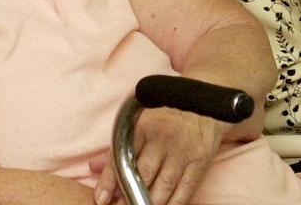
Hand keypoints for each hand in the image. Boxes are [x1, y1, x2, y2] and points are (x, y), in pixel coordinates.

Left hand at [90, 107, 230, 204]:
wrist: (206, 105)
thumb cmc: (167, 116)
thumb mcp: (141, 123)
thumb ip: (118, 146)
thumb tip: (94, 167)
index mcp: (144, 126)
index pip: (122, 157)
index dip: (109, 182)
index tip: (102, 200)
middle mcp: (164, 138)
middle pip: (142, 176)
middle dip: (128, 198)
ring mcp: (184, 150)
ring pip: (163, 188)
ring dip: (149, 204)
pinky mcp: (200, 161)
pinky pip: (184, 191)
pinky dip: (172, 204)